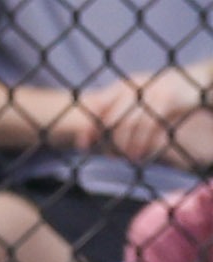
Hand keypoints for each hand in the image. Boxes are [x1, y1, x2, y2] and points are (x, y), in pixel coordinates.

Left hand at [85, 68, 211, 161]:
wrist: (201, 79)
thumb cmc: (167, 92)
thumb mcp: (141, 94)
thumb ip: (122, 107)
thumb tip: (99, 132)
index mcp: (124, 85)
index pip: (98, 107)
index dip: (89, 128)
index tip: (83, 146)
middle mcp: (135, 87)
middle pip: (112, 119)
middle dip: (108, 142)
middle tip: (109, 157)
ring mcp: (151, 93)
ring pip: (130, 126)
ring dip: (127, 147)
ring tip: (129, 158)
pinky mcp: (168, 101)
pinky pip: (150, 127)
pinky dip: (144, 144)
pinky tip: (142, 154)